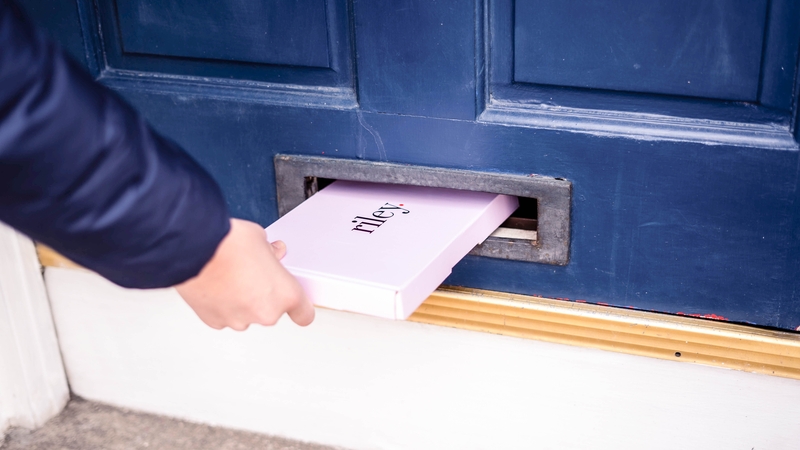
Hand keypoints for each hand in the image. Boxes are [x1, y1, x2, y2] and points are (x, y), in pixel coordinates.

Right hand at [175, 218, 313, 329]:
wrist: (194, 250)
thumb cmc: (229, 244)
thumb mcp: (261, 240)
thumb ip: (271, 253)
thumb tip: (271, 252)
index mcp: (285, 295)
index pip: (304, 314)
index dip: (299, 308)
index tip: (297, 307)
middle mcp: (265, 313)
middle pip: (271, 310)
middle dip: (263, 295)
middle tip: (251, 274)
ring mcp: (240, 320)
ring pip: (246, 314)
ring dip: (242, 301)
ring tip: (230, 277)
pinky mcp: (216, 322)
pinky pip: (225, 315)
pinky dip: (222, 304)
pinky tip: (217, 285)